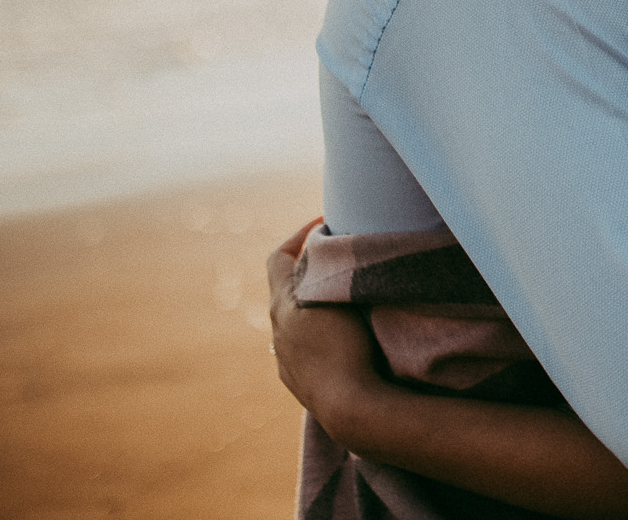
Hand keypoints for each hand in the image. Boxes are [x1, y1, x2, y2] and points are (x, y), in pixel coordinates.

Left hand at [265, 217, 380, 440]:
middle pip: (285, 289)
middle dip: (309, 270)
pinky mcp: (299, 383)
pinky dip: (317, 334)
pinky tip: (340, 338)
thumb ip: (325, 266)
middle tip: (340, 258)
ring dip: (313, 305)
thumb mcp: (337, 294)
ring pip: (294, 322)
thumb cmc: (349, 344)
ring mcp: (286, 361)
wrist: (350, 406)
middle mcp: (276, 332)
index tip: (324, 222)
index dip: (298, 234)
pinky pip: (303, 349)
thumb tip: (320, 242)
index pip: (279, 257)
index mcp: (282, 305)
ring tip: (344, 299)